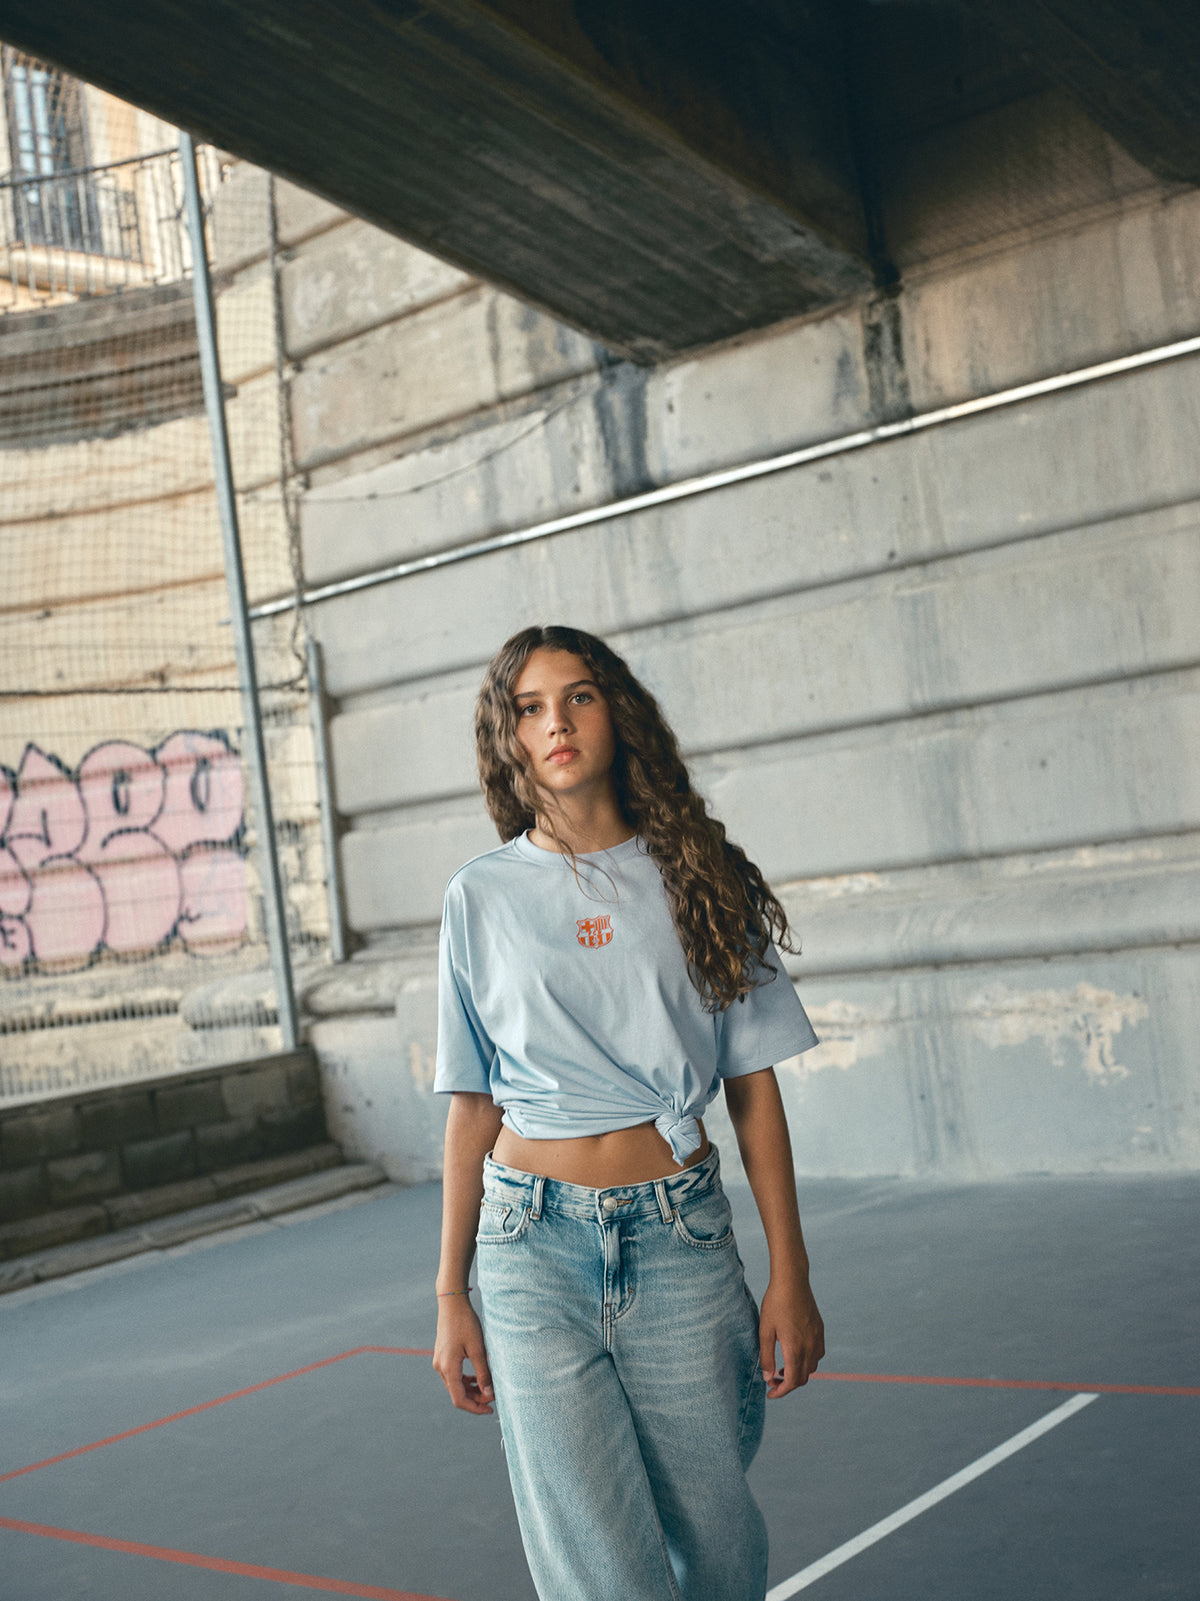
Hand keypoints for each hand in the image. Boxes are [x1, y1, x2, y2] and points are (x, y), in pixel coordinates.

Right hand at [433, 1297, 494, 1414]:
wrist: (452, 1303)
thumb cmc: (466, 1323)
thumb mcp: (478, 1348)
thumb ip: (483, 1373)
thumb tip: (489, 1394)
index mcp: (448, 1368)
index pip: (459, 1400)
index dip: (475, 1408)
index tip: (491, 1409)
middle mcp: (440, 1368)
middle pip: (457, 1394)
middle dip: (475, 1398)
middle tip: (493, 1396)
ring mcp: (439, 1362)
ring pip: (455, 1386)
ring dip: (471, 1390)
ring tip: (488, 1387)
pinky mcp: (442, 1356)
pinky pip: (453, 1375)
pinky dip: (465, 1380)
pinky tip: (478, 1376)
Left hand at [759, 1273, 824, 1398]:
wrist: (792, 1281)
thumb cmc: (775, 1304)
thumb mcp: (765, 1331)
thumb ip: (766, 1357)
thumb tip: (768, 1377)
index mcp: (795, 1349)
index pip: (792, 1381)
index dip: (781, 1391)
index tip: (770, 1393)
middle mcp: (810, 1347)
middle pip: (803, 1378)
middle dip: (788, 1384)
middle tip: (772, 1381)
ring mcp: (817, 1339)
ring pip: (812, 1368)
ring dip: (798, 1373)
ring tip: (782, 1369)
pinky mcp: (820, 1330)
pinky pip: (817, 1354)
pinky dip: (807, 1361)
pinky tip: (795, 1353)